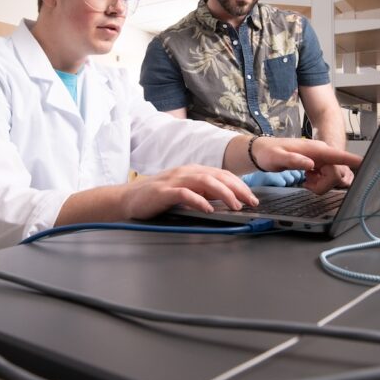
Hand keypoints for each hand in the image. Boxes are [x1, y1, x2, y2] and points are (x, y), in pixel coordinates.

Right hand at [121, 164, 258, 219]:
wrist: (127, 199)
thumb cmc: (156, 198)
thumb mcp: (184, 192)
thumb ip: (202, 193)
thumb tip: (226, 199)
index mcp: (192, 171)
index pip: (221, 174)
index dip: (239, 185)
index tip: (252, 198)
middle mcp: (185, 172)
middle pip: (217, 176)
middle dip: (237, 188)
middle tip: (251, 202)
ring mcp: (174, 180)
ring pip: (205, 181)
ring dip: (223, 193)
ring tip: (235, 205)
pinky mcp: (163, 191)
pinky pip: (184, 193)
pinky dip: (198, 200)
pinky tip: (208, 208)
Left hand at [249, 138, 361, 194]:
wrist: (263, 150)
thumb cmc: (269, 152)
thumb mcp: (278, 158)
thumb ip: (294, 161)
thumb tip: (310, 164)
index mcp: (316, 150)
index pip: (338, 155)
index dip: (352, 160)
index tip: (367, 163)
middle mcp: (322, 153)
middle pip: (336, 174)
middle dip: (325, 183)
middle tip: (306, 181)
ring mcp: (321, 159)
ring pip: (332, 178)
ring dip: (321, 183)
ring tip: (306, 179)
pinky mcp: (319, 164)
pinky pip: (326, 177)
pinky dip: (318, 182)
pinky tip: (308, 178)